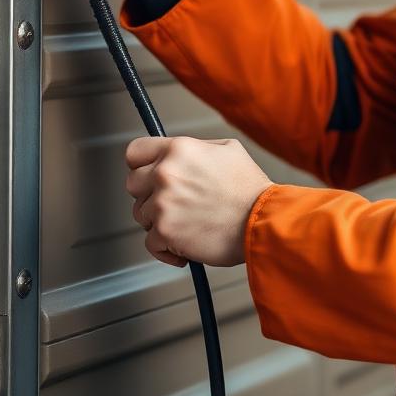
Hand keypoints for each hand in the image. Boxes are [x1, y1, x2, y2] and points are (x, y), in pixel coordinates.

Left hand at [125, 136, 273, 267]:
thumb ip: (197, 148)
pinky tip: (185, 242)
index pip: (135, 151)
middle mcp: (166, 174)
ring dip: (158, 220)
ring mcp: (162, 205)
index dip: (141, 163)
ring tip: (185, 221)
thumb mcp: (229, 148)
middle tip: (171, 201)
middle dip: (148, 193)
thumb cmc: (250, 188)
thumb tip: (180, 155)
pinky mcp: (165, 233)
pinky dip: (166, 247)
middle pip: (132, 183)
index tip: (147, 172)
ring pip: (140, 214)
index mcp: (179, 150)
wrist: (263, 220)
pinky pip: (151, 242)